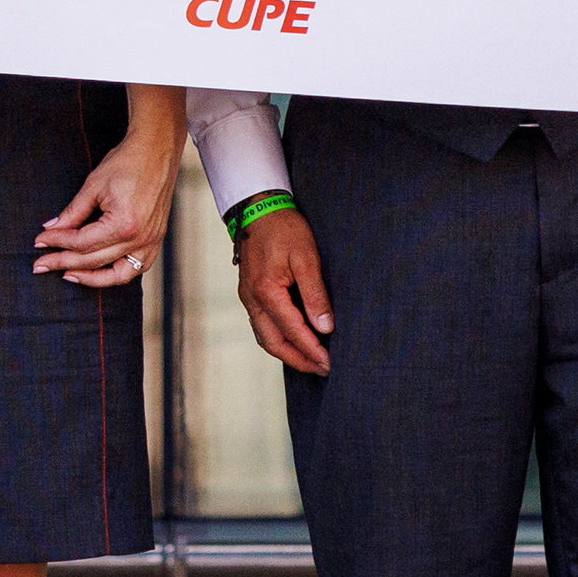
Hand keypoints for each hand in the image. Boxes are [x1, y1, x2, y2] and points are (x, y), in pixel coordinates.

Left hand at [33, 130, 171, 287]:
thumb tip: (52, 229)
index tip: (40, 241)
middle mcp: (140, 239)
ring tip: (67, 274)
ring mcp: (151, 242)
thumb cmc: (126, 163)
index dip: (57, 242)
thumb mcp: (93, 186)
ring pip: (118, 275)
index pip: (82, 243)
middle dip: (63, 262)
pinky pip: (136, 267)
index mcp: (123, 224)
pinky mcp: (156, 240)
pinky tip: (98, 270)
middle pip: (94, 261)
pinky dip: (116, 273)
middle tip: (41, 264)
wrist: (156, 151)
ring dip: (91, 278)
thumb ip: (72, 213)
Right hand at [234, 206, 335, 375]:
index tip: (329, 362)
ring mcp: (248, 297)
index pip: (292, 331)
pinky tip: (295, 339)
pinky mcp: (250, 293)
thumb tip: (325, 326)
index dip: (312, 349)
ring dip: (288, 352)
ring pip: (265, 337)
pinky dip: (279, 338)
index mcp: (266, 292)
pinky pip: (262, 325)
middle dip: (298, 359)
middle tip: (322, 369)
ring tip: (311, 360)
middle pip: (273, 343)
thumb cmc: (284, 228)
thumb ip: (315, 294)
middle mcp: (252, 299)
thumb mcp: (306, 258)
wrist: (259, 208)